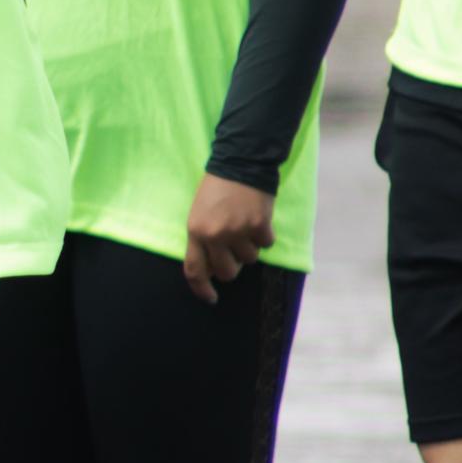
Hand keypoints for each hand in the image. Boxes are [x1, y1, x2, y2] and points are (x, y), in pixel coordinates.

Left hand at [183, 174, 274, 305]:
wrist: (240, 163)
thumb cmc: (216, 189)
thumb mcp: (199, 214)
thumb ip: (203, 240)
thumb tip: (212, 270)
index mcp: (196, 231)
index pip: (195, 270)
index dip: (202, 289)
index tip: (210, 298)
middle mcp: (215, 235)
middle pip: (227, 272)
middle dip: (232, 266)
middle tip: (235, 251)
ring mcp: (238, 231)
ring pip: (249, 259)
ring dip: (250, 247)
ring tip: (244, 225)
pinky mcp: (259, 225)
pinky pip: (266, 243)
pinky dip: (265, 235)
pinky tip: (258, 218)